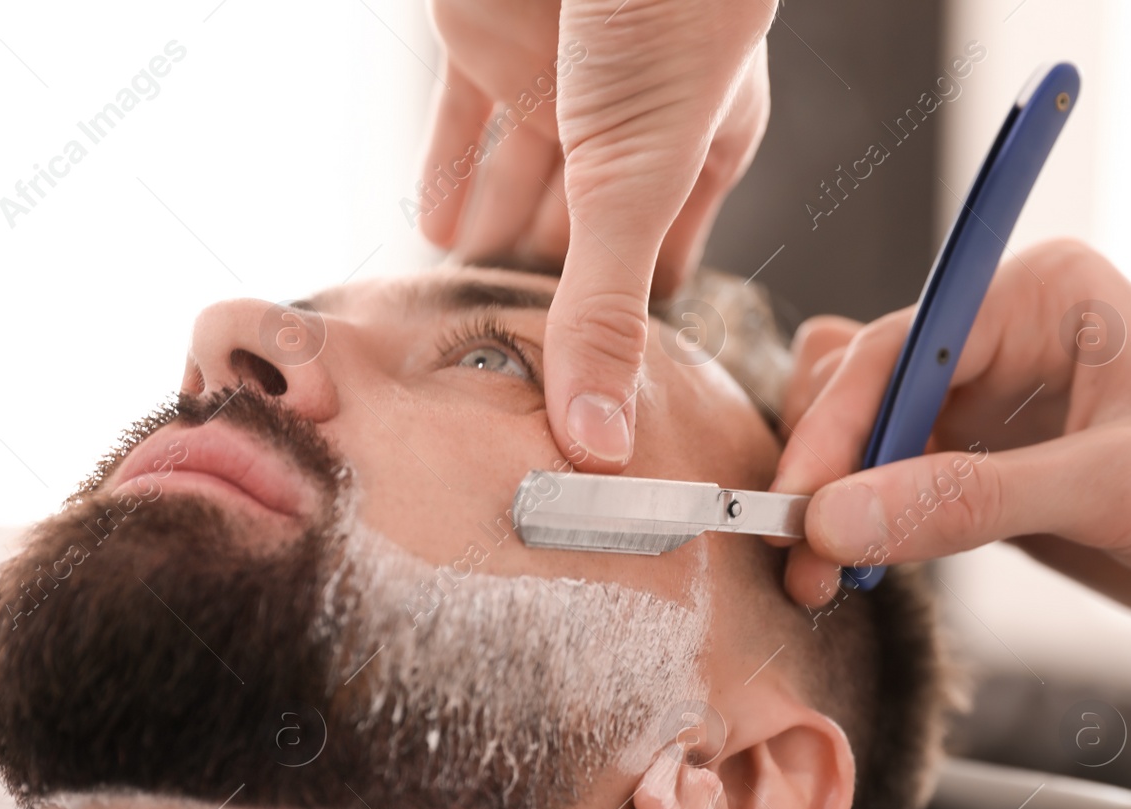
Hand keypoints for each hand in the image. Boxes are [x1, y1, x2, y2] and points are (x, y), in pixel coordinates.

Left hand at [420, 0, 773, 467]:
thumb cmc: (662, 8)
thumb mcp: (633, 179)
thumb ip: (600, 309)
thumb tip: (597, 443)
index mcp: (695, 152)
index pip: (659, 264)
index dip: (626, 327)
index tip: (593, 396)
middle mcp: (628, 122)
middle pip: (579, 232)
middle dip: (548, 294)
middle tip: (515, 377)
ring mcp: (554, 77)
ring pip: (517, 182)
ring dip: (491, 244)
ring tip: (465, 322)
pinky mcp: (483, 33)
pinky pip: (461, 122)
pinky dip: (447, 175)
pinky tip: (435, 234)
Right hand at [770, 239, 1130, 660]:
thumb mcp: (1120, 489)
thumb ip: (970, 500)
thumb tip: (832, 520)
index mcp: (1039, 297)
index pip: (900, 348)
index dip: (837, 424)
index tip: (796, 502)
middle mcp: (1002, 341)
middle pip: (862, 388)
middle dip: (825, 469)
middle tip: (803, 556)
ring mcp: (990, 411)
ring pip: (863, 438)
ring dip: (832, 500)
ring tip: (823, 575)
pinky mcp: (985, 474)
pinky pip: (891, 486)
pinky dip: (859, 523)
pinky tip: (855, 565)